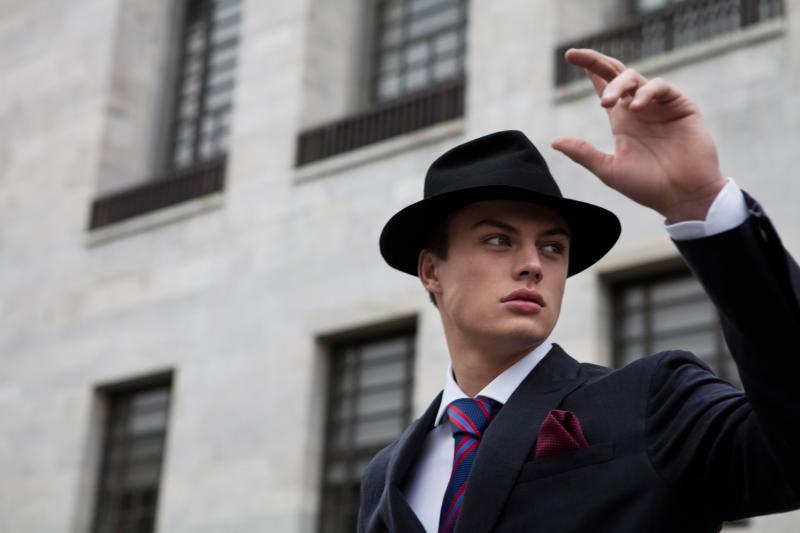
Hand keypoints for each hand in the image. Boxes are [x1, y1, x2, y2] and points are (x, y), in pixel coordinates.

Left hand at [551, 48, 725, 222]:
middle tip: (574, 56)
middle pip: (616, 74)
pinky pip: (661, 88)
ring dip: (618, 84)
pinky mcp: (680, 106)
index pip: (604, 87)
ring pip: (635, 78)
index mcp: (622, 120)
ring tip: (606, 103)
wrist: (682, 196)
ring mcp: (660, 105)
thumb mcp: (608, 170)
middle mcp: (639, 108)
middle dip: (595, 61)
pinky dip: (647, 92)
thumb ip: (583, 153)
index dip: (590, 70)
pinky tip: (636, 107)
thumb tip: (554, 142)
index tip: (570, 56)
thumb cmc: (647, 186)